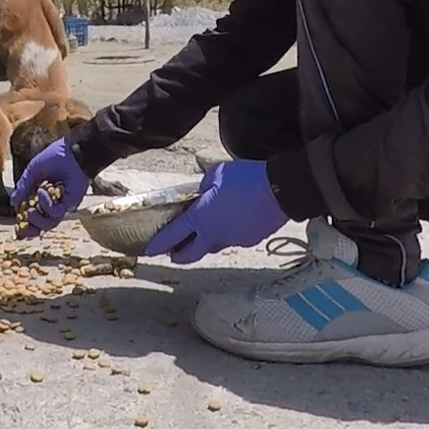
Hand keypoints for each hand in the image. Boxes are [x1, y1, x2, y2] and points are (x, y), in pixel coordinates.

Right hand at [8, 139, 89, 238]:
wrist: (73, 151)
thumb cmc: (55, 157)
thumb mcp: (33, 171)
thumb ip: (23, 186)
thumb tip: (12, 202)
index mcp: (43, 195)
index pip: (33, 214)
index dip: (25, 224)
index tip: (17, 230)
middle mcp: (53, 202)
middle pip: (42, 224)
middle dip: (31, 230)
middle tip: (22, 230)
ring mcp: (62, 204)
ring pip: (50, 223)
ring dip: (37, 220)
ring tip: (30, 211)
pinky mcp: (70, 203)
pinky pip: (56, 212)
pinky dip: (46, 204)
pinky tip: (42, 191)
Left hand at [142, 160, 288, 263]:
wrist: (279, 190)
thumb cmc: (246, 179)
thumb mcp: (217, 173)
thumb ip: (204, 184)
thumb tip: (202, 190)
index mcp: (200, 218)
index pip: (174, 235)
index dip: (160, 244)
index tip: (150, 250)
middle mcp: (214, 234)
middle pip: (192, 253)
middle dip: (180, 256)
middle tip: (173, 254)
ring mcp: (233, 240)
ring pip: (214, 246)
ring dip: (205, 242)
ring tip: (203, 234)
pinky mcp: (250, 240)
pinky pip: (233, 239)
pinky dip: (228, 234)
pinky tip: (232, 222)